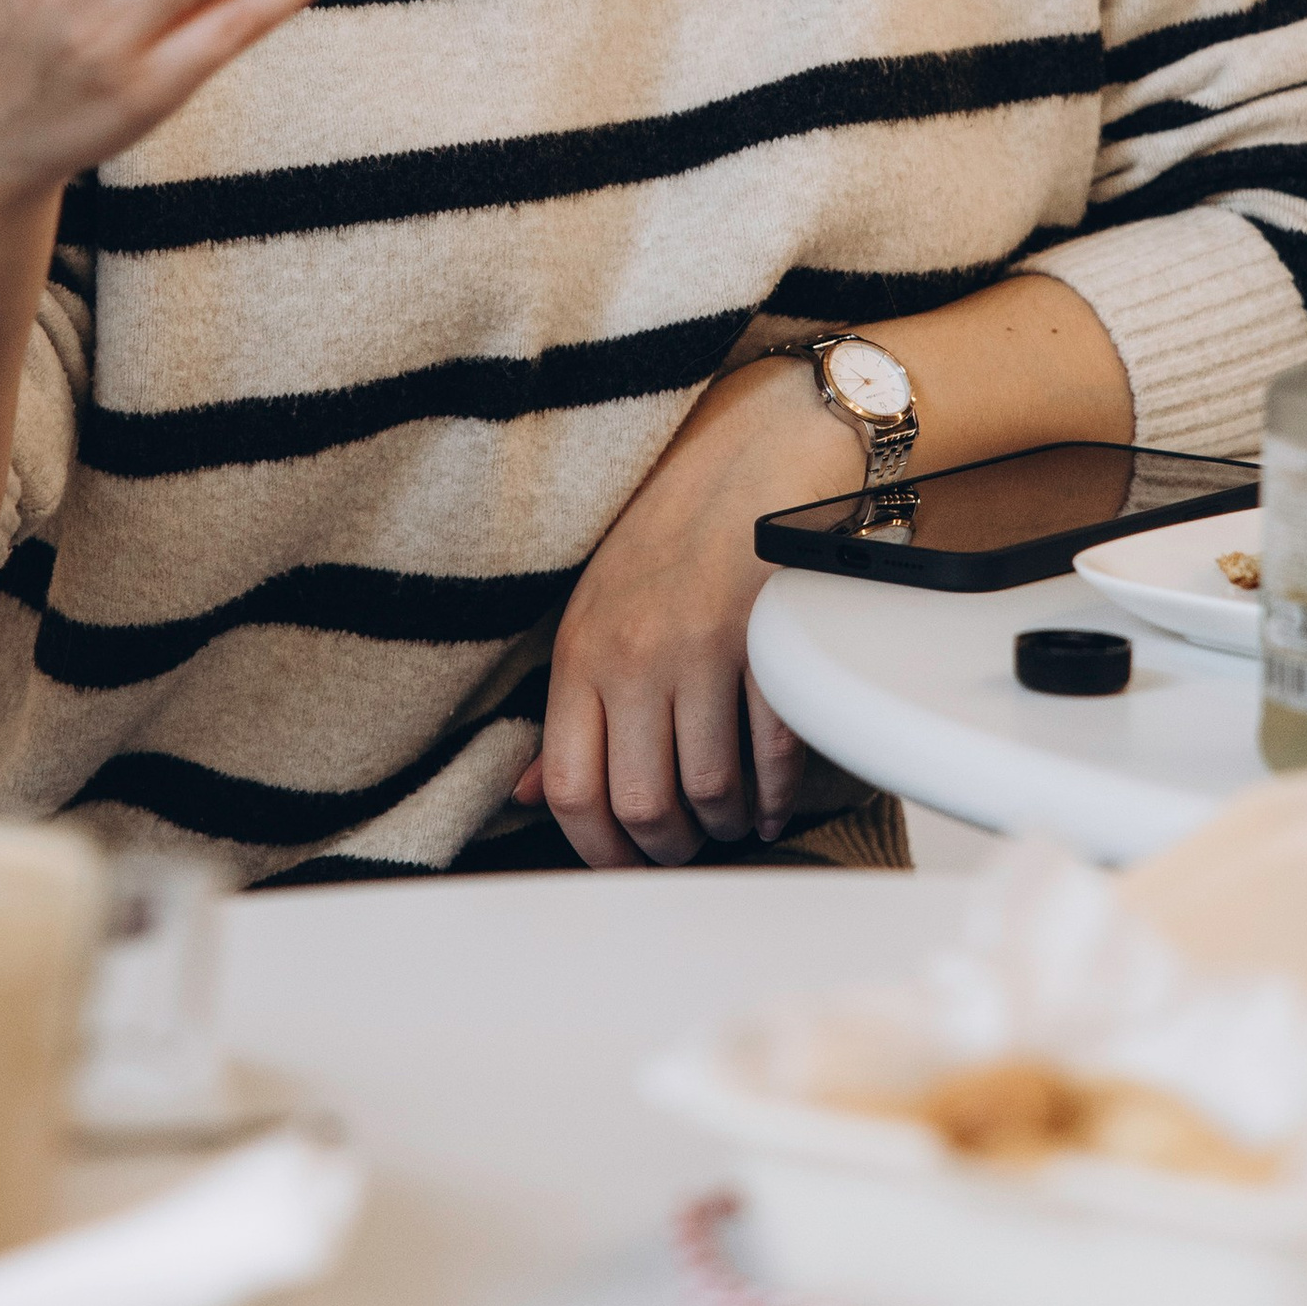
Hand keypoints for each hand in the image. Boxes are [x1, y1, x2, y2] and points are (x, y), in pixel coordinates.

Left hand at [515, 356, 856, 864]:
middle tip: (683, 844)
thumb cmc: (676, 523)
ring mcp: (705, 648)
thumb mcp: (596, 605)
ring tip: (729, 818)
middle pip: (641, 804)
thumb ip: (568, 703)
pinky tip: (771, 799)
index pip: (570, 787)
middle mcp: (635, 653)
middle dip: (668, 848)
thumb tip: (529, 791)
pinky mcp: (770, 642)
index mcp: (580, 649)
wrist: (759, 442)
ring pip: (711, 791)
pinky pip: (774, 753)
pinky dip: (777, 794)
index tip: (624, 862)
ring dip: (725, 824)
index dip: (598, 849)